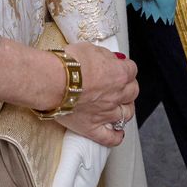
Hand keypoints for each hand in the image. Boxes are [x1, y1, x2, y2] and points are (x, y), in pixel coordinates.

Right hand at [50, 34, 118, 186]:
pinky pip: (110, 138)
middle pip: (133, 92)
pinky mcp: (93, 128)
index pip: (132, 69)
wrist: (53, 82)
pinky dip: (116, 137)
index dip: (125, 67)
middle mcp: (117, 95)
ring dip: (125, 108)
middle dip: (128, 86)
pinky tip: (118, 133)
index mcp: (119, 74)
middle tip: (119, 84)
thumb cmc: (70, 63)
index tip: (118, 66)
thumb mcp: (90, 48)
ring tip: (119, 105)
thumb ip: (104, 56)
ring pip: (126, 114)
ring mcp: (106, 114)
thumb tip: (110, 60)